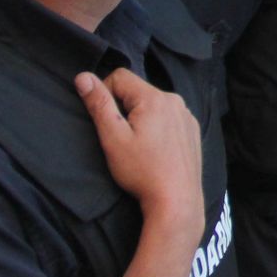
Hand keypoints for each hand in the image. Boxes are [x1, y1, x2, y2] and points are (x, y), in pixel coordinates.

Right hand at [74, 67, 203, 233]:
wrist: (176, 200)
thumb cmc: (142, 171)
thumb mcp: (113, 138)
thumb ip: (99, 104)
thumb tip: (83, 77)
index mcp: (155, 98)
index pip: (120, 76)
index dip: (105, 93)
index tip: (105, 121)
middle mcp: (175, 100)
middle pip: (138, 91)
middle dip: (124, 108)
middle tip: (121, 138)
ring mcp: (186, 115)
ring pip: (153, 105)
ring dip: (141, 118)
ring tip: (139, 147)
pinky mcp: (193, 130)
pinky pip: (169, 117)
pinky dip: (158, 127)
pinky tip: (155, 150)